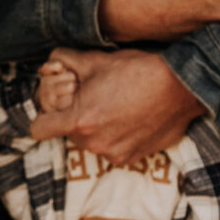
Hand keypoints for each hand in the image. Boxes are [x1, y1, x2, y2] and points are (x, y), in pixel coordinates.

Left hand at [28, 48, 206, 165]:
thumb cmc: (137, 71)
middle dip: (76, 118)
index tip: (57, 108)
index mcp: (79, 120)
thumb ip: (64, 61)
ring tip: (116, 108)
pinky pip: (112, 150)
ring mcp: (113, 153)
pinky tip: (130, 120)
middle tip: (95, 99)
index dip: (45, 116)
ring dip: (97, 129)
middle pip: (68, 134)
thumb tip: (47, 64)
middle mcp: (93, 143)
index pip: (39, 129)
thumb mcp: (95, 60)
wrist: (181, 87)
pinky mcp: (131, 159)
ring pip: (91, 143)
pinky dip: (117, 138)